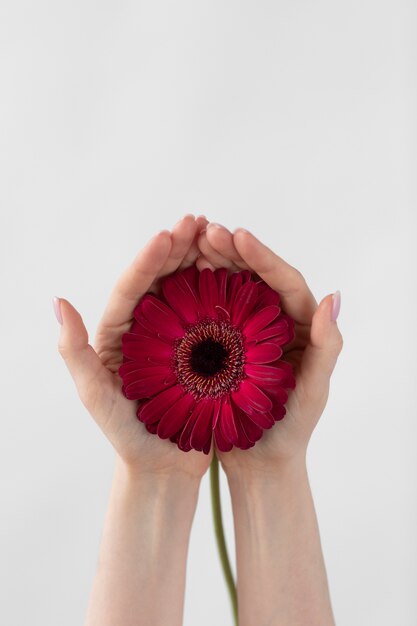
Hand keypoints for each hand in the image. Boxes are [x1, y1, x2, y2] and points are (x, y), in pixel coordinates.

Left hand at [55, 214, 212, 479]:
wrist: (160, 465)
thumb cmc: (124, 434)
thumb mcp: (95, 397)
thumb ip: (74, 353)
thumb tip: (58, 302)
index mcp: (117, 332)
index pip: (130, 289)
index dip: (147, 261)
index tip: (167, 235)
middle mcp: (146, 327)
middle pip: (161, 280)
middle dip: (178, 248)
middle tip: (199, 222)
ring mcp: (175, 336)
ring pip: (187, 289)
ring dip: (202, 260)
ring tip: (218, 235)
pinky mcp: (201, 348)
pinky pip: (212, 313)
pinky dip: (223, 289)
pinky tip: (237, 270)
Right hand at [197, 223, 342, 474]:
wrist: (263, 461)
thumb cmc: (292, 431)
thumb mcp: (313, 393)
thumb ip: (327, 347)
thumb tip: (334, 295)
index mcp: (301, 327)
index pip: (286, 282)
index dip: (262, 257)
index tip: (237, 236)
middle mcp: (276, 322)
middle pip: (256, 277)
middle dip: (232, 251)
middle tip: (204, 230)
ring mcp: (249, 331)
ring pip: (232, 287)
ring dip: (213, 263)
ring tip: (188, 243)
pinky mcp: (227, 344)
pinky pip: (212, 309)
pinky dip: (198, 290)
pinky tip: (177, 276)